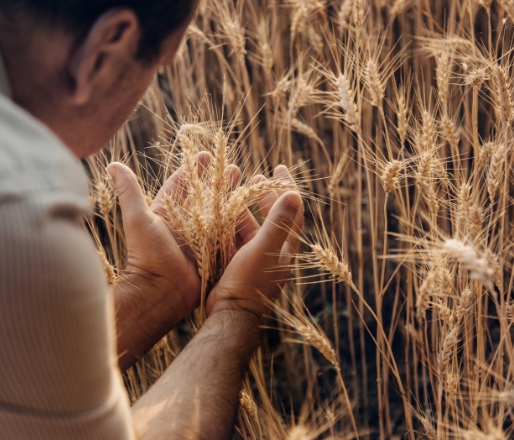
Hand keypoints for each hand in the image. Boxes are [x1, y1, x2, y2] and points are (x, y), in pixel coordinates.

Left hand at [107, 153, 235, 321]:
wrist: (160, 291)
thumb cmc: (146, 255)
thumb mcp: (138, 219)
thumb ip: (129, 191)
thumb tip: (112, 165)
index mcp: (166, 212)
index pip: (182, 184)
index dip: (193, 169)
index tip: (206, 154)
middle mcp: (185, 223)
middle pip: (205, 196)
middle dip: (219, 181)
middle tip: (235, 169)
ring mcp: (201, 238)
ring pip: (220, 213)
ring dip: (232, 199)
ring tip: (247, 186)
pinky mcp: (213, 252)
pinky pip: (228, 234)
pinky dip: (238, 222)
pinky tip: (251, 211)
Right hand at [205, 165, 303, 319]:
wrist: (230, 315)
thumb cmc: (250, 282)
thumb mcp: (264, 248)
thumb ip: (278, 221)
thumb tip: (294, 194)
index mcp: (285, 247)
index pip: (292, 211)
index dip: (287, 187)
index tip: (279, 167)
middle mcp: (272, 252)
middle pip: (272, 217)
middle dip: (265, 196)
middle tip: (257, 178)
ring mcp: (254, 259)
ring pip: (251, 227)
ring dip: (245, 209)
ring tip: (235, 192)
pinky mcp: (237, 265)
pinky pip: (235, 239)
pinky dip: (229, 225)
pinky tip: (219, 214)